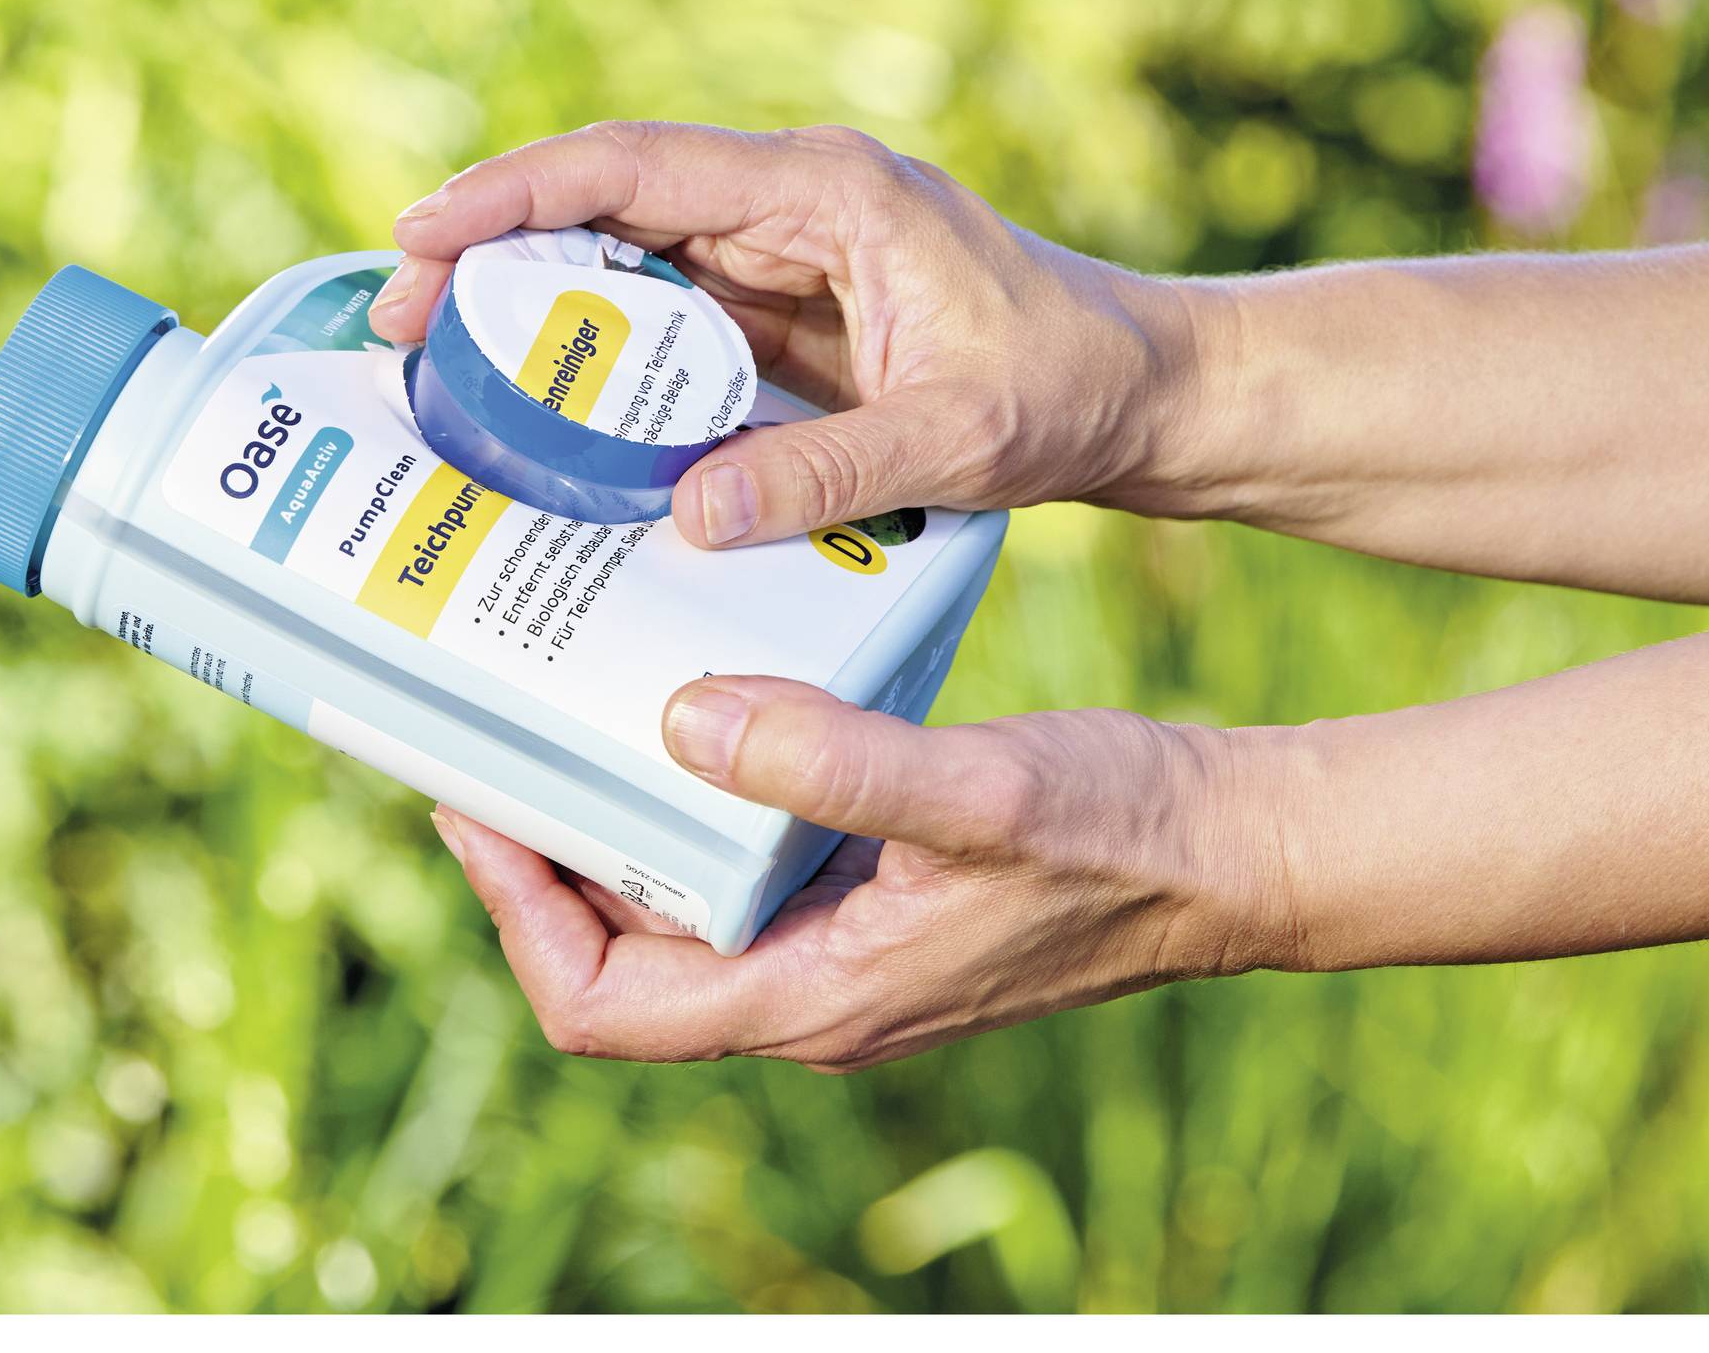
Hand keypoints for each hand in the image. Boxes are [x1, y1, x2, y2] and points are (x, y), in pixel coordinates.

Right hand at [368, 121, 1205, 548]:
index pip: (636, 165)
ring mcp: (783, 258)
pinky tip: (539, 418)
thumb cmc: (1071, 387)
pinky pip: (664, 326)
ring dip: (533, 308)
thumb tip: (688, 517)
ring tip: (434, 371)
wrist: (1147, 393)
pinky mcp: (783, 317)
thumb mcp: (960, 438)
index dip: (516, 193)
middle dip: (492, 253)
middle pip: (605, 205)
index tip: (420, 235)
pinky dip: (594, 361)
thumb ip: (830, 471)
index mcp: (827, 189)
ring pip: (623, 263)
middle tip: (395, 328)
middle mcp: (790, 204)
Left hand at [430, 675, 1292, 1070]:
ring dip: (609, 821)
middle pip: (616, 952)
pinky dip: (690, 796)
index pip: (604, 1003)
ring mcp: (836, 949)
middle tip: (491, 729)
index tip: (475, 799)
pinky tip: (683, 704)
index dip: (517, 911)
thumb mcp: (978, 787)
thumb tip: (685, 723)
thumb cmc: (1121, 832)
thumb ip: (835, 762)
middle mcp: (808, 990)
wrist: (1232, 849)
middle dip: (540, 853)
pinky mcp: (866, 899)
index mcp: (814, 997)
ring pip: (674, 906)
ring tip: (560, 706)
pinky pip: (739, 864)